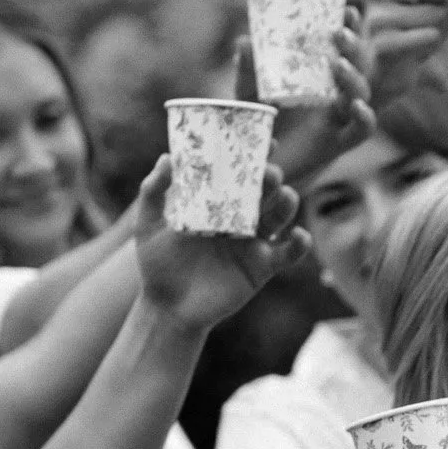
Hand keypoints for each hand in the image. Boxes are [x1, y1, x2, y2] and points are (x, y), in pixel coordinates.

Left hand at [135, 158, 309, 327]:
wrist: (168, 308)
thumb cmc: (157, 265)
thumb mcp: (148, 225)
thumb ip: (153, 191)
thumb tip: (168, 158)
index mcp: (216, 202)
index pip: (240, 172)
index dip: (255, 155)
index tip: (264, 140)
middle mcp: (239, 217)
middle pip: (265, 190)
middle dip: (271, 178)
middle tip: (267, 173)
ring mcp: (253, 241)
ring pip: (280, 215)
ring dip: (287, 203)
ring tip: (284, 197)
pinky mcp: (263, 267)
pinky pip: (289, 253)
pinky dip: (299, 244)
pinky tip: (297, 235)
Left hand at [233, 15, 374, 183]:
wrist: (256, 165)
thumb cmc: (258, 123)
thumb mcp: (249, 93)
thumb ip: (248, 70)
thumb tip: (244, 41)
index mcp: (322, 76)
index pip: (343, 47)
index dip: (352, 28)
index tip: (349, 9)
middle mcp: (336, 94)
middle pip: (359, 67)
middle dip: (355, 48)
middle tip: (339, 33)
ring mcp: (339, 119)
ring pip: (362, 95)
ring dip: (355, 78)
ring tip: (338, 65)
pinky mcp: (337, 144)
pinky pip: (360, 132)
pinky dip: (365, 119)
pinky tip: (357, 106)